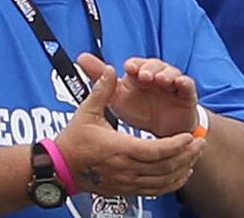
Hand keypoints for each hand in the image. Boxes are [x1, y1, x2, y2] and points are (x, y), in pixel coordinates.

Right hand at [55, 62, 203, 198]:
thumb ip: (102, 91)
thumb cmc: (73, 139)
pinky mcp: (127, 190)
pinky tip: (180, 173)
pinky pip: (157, 190)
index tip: (187, 136)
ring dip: (183, 168)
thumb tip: (111, 71)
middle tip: (198, 143)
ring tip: (193, 156)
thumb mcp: (86, 112)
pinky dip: (173, 183)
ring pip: (165, 180)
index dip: (176, 144)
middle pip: (166, 165)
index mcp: (119, 148)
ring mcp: (127, 181)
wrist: (61, 167)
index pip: (157, 150)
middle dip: (187, 155)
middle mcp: (126, 168)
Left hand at [80, 53, 202, 138]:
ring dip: (166, 73)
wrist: (162, 133)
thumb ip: (101, 79)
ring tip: (160, 79)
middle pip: (155, 65)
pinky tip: (180, 83)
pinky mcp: (187, 96)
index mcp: (138, 75)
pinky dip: (185, 82)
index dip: (133, 65)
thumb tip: (81, 57)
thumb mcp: (118, 97)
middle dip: (149, 68)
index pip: (136, 65)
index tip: (128, 68)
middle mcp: (156, 76)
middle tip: (144, 75)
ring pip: (171, 72)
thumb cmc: (139, 111)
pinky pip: (188, 86)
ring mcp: (172, 84)